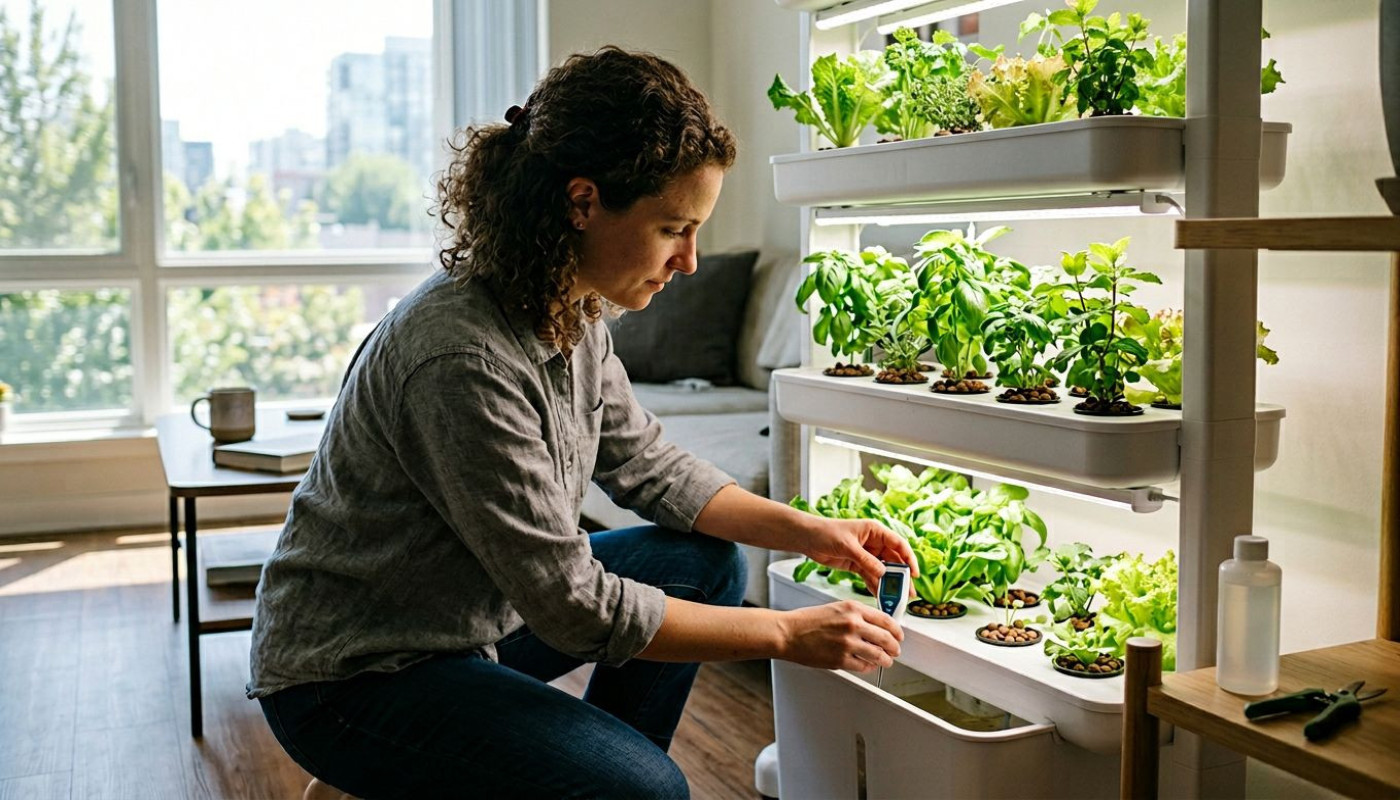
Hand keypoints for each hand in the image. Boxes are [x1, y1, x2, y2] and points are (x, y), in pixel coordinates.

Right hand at [779, 600, 903, 672]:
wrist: (788, 633)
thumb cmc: (808, 621)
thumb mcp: (836, 608)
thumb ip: (857, 615)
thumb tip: (876, 627)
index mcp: (853, 608)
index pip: (886, 620)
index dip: (896, 630)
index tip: (899, 635)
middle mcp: (853, 624)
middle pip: (886, 638)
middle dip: (894, 647)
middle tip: (895, 650)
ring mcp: (847, 643)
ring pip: (879, 655)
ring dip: (886, 660)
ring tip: (886, 661)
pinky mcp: (841, 660)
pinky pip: (864, 666)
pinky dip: (869, 667)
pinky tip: (868, 665)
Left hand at [802, 517, 917, 596]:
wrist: (807, 538)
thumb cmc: (826, 532)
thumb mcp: (847, 546)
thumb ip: (866, 560)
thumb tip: (883, 572)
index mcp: (875, 531)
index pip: (899, 544)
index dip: (909, 559)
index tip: (915, 574)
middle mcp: (874, 542)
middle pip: (893, 561)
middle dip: (902, 577)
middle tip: (909, 593)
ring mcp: (866, 554)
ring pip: (883, 571)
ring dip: (890, 584)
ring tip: (897, 599)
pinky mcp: (857, 564)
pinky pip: (871, 576)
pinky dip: (876, 586)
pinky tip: (881, 597)